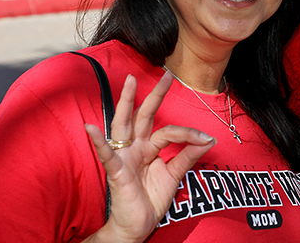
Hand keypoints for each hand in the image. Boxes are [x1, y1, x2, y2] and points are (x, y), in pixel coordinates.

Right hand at [82, 73, 215, 242]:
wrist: (136, 226)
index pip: (168, 131)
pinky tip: (90, 127)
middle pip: (143, 116)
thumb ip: (188, 156)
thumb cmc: (150, 199)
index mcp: (148, 148)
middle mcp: (134, 148)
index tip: (207, 138)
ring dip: (127, 103)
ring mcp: (124, 157)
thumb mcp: (174, 175)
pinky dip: (98, 141)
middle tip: (166, 74)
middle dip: (154, 95)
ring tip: (129, 83)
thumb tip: (209, 138)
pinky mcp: (116, 172)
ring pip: (124, 125)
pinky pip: (107, 155)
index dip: (188, 133)